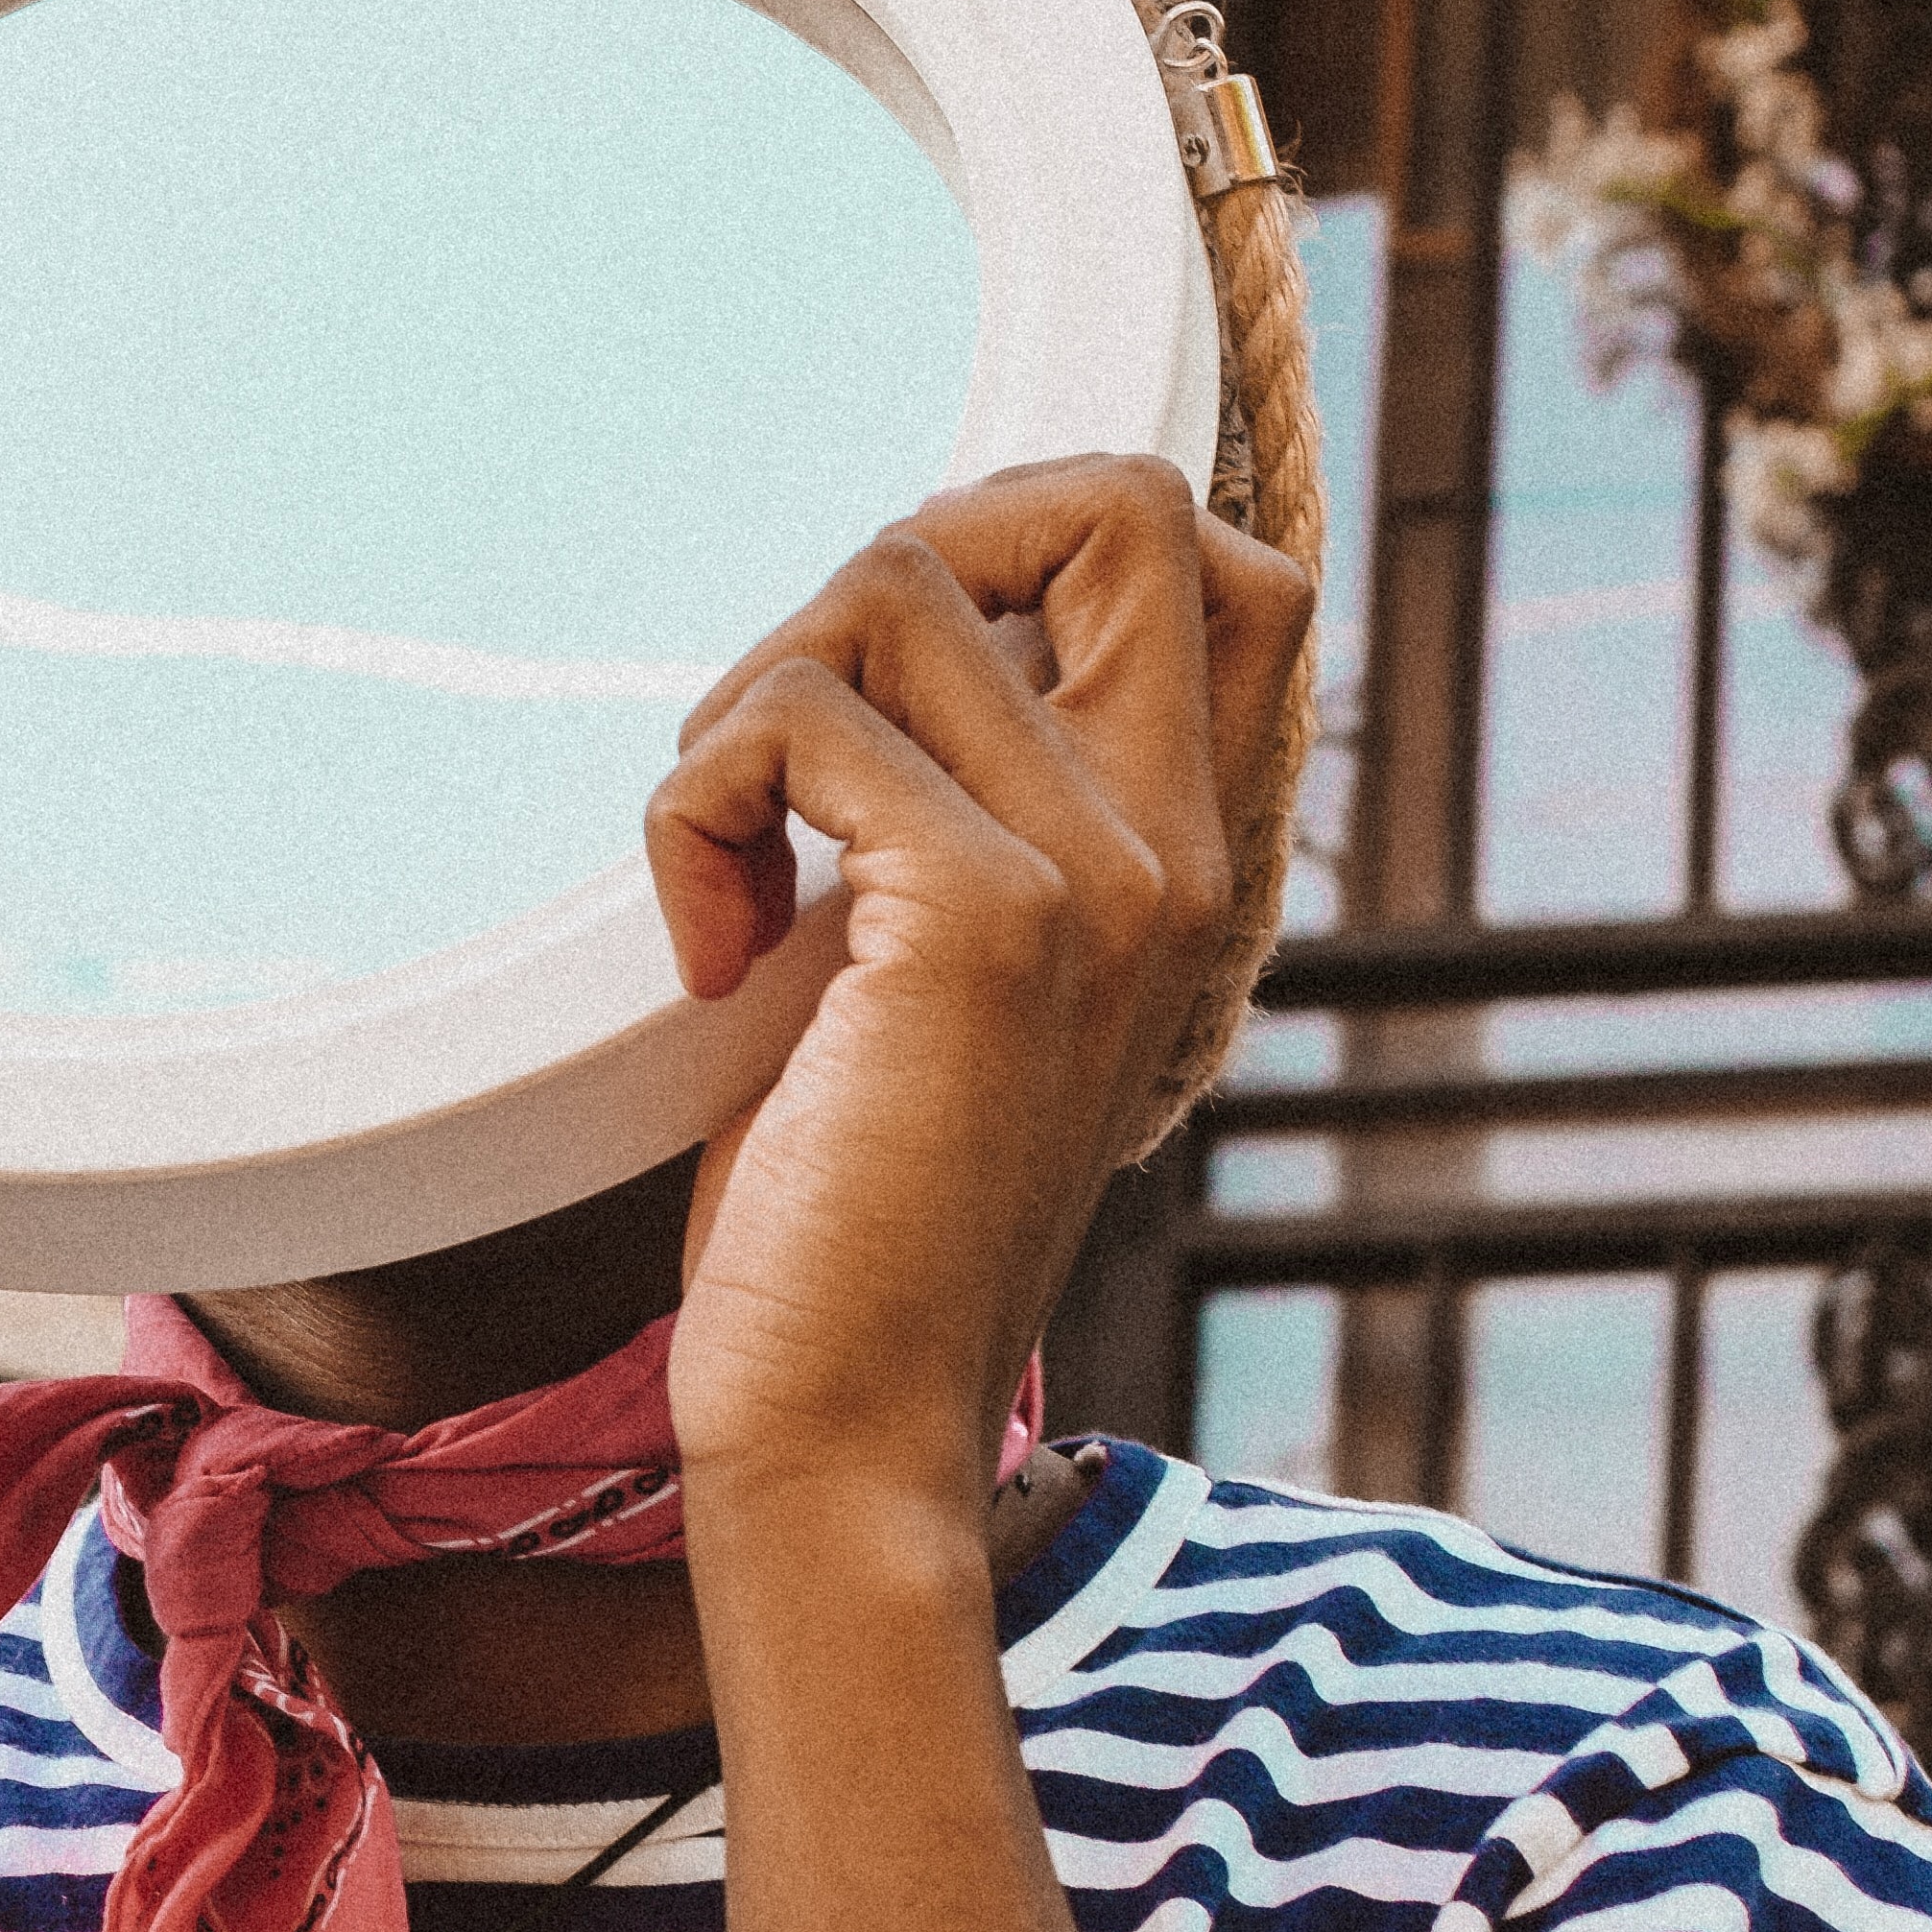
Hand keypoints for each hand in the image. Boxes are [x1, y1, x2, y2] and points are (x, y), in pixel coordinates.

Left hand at [649, 461, 1311, 1525]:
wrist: (849, 1433)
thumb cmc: (862, 1226)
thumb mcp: (949, 986)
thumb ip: (971, 823)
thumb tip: (890, 649)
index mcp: (1189, 867)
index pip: (1236, 569)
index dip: (1055, 537)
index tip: (910, 679)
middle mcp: (1176, 851)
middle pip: (1122, 497)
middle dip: (919, 540)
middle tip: (812, 715)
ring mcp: (1097, 877)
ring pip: (900, 583)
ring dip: (753, 695)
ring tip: (730, 860)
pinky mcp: (979, 920)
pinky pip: (796, 719)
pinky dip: (695, 810)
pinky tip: (708, 952)